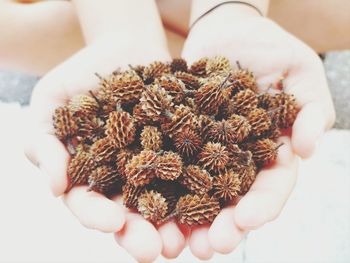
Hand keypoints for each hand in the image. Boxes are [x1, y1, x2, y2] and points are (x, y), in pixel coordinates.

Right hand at [25, 38, 186, 261]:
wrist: (124, 44)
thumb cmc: (80, 74)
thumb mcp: (50, 104)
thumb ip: (44, 144)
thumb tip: (55, 188)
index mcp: (90, 176)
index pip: (90, 204)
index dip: (99, 216)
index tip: (113, 222)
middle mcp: (125, 178)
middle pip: (131, 213)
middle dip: (142, 232)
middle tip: (159, 250)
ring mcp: (157, 165)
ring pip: (166, 201)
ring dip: (176, 223)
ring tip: (189, 240)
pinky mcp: (184, 149)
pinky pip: (195, 169)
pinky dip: (204, 187)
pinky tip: (217, 201)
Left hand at [182, 7, 334, 258]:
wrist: (228, 31)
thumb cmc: (270, 48)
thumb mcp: (300, 71)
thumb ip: (310, 108)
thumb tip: (306, 149)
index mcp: (272, 151)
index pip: (273, 185)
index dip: (262, 205)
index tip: (247, 219)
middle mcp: (239, 160)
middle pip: (233, 200)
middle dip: (222, 225)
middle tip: (207, 247)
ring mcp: (208, 152)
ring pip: (199, 193)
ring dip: (187, 220)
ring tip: (174, 243)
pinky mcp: (180, 139)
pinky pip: (170, 165)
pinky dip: (159, 187)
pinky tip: (147, 206)